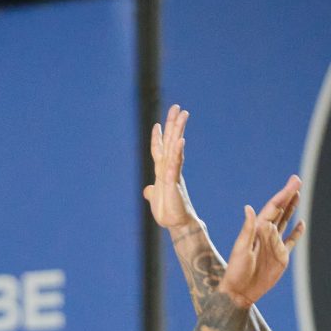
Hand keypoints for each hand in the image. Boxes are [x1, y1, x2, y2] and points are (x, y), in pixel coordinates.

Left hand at [143, 104, 199, 228]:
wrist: (177, 224)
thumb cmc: (168, 212)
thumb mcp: (155, 199)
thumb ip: (152, 192)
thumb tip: (147, 189)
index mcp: (162, 171)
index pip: (159, 150)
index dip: (158, 137)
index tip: (157, 124)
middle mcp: (168, 168)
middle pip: (171, 141)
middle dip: (174, 124)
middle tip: (178, 107)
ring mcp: (172, 173)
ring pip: (175, 147)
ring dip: (178, 130)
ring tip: (183, 115)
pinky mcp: (174, 181)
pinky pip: (175, 164)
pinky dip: (178, 152)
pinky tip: (181, 140)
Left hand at [219, 176, 304, 307]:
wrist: (240, 292)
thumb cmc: (237, 270)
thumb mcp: (241, 249)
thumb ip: (248, 229)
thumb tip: (249, 208)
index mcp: (257, 229)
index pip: (273, 208)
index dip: (283, 194)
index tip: (293, 183)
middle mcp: (266, 234)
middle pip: (280, 210)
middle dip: (288, 195)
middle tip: (297, 180)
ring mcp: (274, 245)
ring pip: (285, 221)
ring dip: (291, 208)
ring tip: (298, 195)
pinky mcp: (280, 257)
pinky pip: (290, 241)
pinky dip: (296, 232)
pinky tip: (301, 224)